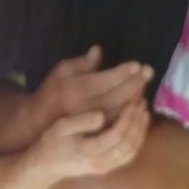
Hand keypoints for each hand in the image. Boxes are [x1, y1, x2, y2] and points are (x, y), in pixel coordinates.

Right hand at [30, 46, 153, 126]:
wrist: (39, 126)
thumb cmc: (51, 94)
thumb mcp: (60, 74)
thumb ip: (81, 64)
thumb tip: (98, 50)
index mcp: (75, 91)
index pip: (104, 81)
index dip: (122, 73)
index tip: (137, 64)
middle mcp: (85, 110)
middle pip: (117, 97)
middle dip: (135, 83)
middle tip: (149, 71)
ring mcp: (91, 126)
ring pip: (121, 113)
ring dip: (135, 98)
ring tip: (144, 84)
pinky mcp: (97, 138)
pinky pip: (119, 126)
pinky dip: (131, 115)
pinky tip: (139, 104)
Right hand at [35, 85, 151, 181]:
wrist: (46, 166)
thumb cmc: (51, 143)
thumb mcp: (60, 128)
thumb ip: (80, 121)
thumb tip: (101, 115)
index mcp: (88, 151)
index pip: (116, 136)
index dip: (127, 119)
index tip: (131, 102)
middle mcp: (100, 163)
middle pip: (127, 145)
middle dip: (137, 123)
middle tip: (141, 102)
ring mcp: (105, 168)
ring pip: (131, 152)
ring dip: (140, 131)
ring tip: (144, 111)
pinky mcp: (107, 168)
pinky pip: (128, 156)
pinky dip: (137, 140)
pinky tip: (139, 125)